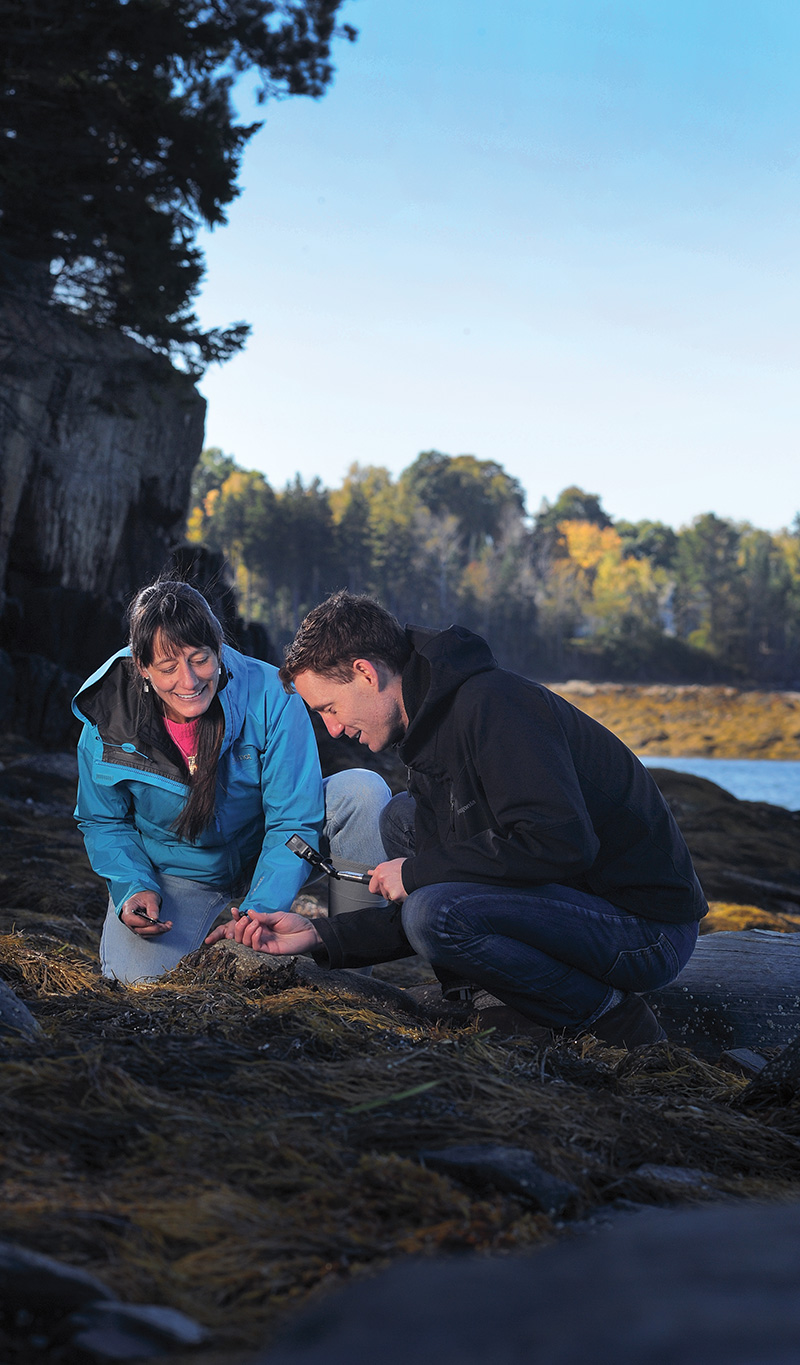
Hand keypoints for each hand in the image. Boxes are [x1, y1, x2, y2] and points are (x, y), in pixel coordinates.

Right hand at [120, 890, 171, 934]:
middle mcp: (129, 919)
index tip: (153, 922)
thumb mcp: (150, 898)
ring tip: (168, 926)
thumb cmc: (144, 896)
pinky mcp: (140, 929)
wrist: (144, 898)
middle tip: (165, 926)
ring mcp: (134, 926)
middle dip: (154, 929)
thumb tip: (154, 918)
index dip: (141, 922)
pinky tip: (165, 927)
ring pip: (144, 934)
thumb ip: (152, 908)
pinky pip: (148, 934)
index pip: (130, 919)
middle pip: (138, 929)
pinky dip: (157, 932)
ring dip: (157, 932)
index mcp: (128, 908)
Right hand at [205, 908, 321, 955]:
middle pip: (237, 936)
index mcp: (258, 925)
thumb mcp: (278, 915)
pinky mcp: (269, 950)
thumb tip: (248, 912)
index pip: (239, 926)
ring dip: (246, 931)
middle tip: (243, 919)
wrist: (309, 932)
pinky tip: (260, 930)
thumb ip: (263, 916)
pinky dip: (254, 938)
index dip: (230, 925)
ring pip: (244, 942)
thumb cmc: (295, 923)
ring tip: (255, 923)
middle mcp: (258, 935)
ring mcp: (263, 943)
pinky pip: (256, 947)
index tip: (228, 917)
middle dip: (236, 927)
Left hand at [368, 858, 407, 901]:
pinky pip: (395, 900)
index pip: (372, 885)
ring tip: (402, 886)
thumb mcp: (393, 864)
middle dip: (384, 892)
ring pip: (387, 896)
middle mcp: (381, 877)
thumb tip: (371, 872)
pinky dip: (400, 898)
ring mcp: (387, 886)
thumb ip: (382, 870)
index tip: (383, 888)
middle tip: (394, 888)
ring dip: (394, 894)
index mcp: (380, 870)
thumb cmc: (408, 867)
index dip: (378, 887)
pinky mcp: (394, 894)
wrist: (419, 871)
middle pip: (378, 892)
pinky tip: (405, 890)